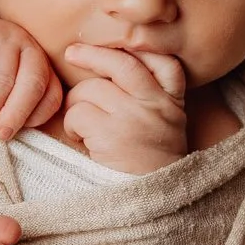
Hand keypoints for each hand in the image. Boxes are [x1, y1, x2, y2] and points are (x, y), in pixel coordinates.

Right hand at [0, 11, 64, 140]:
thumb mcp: (4, 85)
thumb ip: (12, 105)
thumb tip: (6, 136)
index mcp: (41, 64)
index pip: (50, 93)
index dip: (36, 117)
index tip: (14, 134)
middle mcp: (28, 47)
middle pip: (31, 85)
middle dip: (14, 114)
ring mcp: (3, 36)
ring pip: (3, 79)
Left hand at [60, 43, 189, 172]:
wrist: (154, 201)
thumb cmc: (151, 162)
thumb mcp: (167, 124)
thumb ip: (151, 95)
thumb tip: (110, 63)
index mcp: (172, 102)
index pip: (164, 62)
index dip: (140, 48)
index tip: (118, 44)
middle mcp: (156, 105)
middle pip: (121, 65)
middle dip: (92, 55)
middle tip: (72, 53)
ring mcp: (134, 118)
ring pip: (91, 90)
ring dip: (77, 104)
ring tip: (81, 124)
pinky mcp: (111, 136)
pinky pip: (78, 113)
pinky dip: (72, 125)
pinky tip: (80, 138)